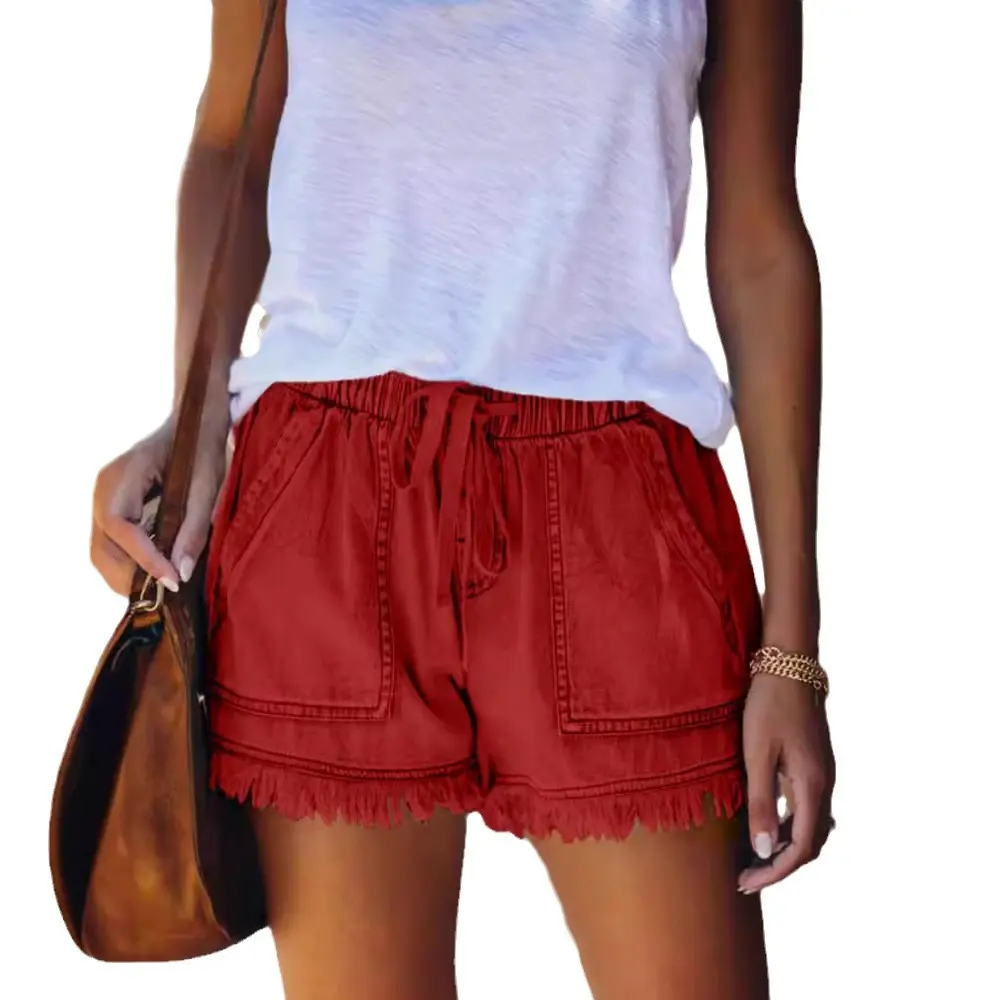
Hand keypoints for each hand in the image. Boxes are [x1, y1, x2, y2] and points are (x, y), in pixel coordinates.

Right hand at [91, 419, 227, 595]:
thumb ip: (193, 529)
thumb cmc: (201, 450)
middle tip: (166, 594)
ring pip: (101, 551)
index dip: (142, 557)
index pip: (119, 525)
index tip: (170, 581)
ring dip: (126, 576)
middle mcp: (104, 489)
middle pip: (101, 546)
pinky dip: (129, 565)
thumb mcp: (206, 487)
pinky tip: (155, 573)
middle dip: (129, 576)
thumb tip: (181, 573)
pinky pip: (110, 545)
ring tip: (161, 589)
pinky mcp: (112, 510)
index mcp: (123, 475)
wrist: (192, 425)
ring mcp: (103, 500)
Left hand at [738, 671, 835, 892]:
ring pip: (811, 828)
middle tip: (745, 879)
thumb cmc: (768, 705)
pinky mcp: (814, 765)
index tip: (746, 883)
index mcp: (812, 786)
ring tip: (752, 860)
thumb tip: (763, 851)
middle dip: (779, 866)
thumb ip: (760, 802)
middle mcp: (824, 785)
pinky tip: (768, 828)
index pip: (800, 848)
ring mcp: (822, 775)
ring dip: (785, 849)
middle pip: (810, 844)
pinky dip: (790, 828)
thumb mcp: (757, 754)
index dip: (775, 871)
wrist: (789, 665)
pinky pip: (807, 809)